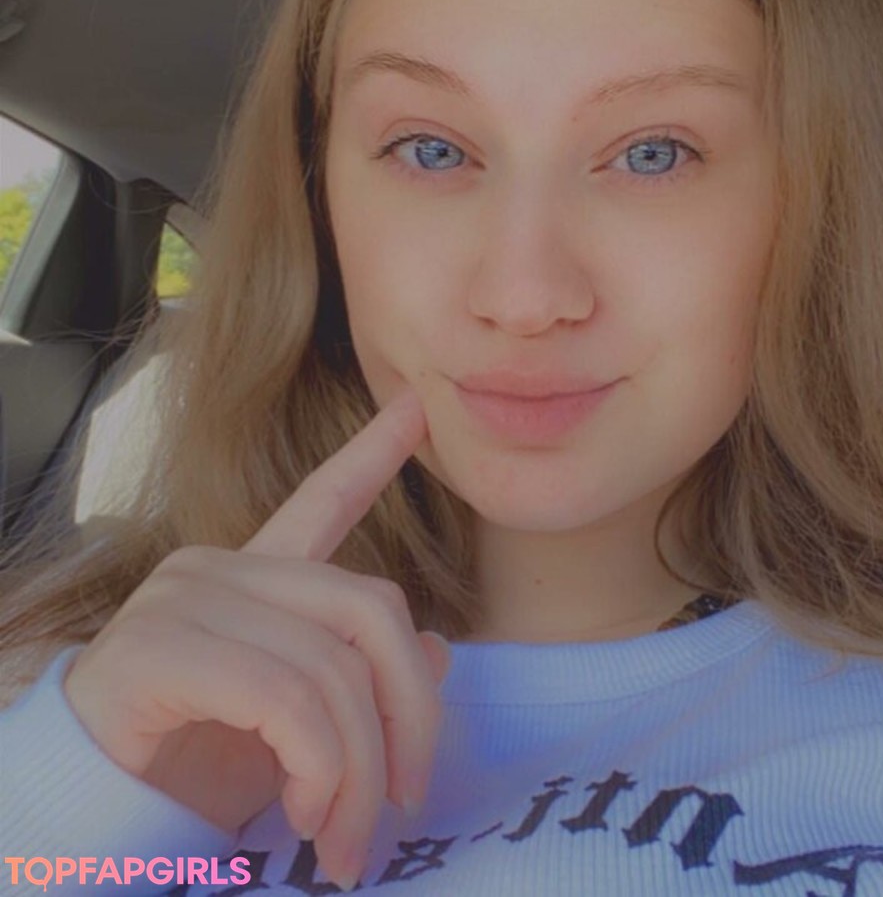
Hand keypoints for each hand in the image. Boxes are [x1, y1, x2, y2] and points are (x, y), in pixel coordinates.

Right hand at [62, 385, 448, 889]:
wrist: (82, 826)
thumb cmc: (186, 771)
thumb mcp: (295, 731)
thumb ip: (358, 679)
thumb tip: (435, 647)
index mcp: (254, 578)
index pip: (322, 501)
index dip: (373, 454)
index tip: (420, 410)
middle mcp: (219, 569)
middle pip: (369, 610)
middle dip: (409, 714)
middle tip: (403, 797)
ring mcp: (184, 599)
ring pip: (332, 667)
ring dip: (358, 769)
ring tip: (347, 837)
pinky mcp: (157, 647)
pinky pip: (284, 699)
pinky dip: (318, 767)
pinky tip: (308, 811)